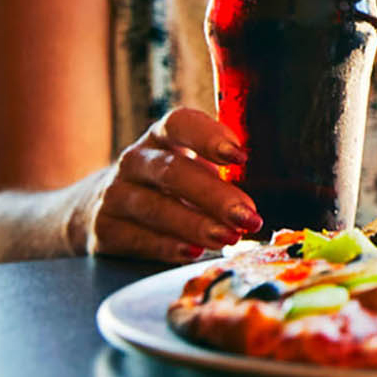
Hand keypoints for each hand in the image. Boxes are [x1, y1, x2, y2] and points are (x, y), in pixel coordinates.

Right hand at [74, 108, 261, 261]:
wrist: (101, 209)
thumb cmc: (169, 185)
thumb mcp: (190, 164)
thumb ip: (220, 168)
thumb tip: (274, 189)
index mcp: (161, 136)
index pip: (180, 124)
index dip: (209, 137)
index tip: (240, 157)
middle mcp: (135, 160)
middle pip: (173, 172)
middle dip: (214, 195)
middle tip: (247, 215)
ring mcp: (115, 194)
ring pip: (156, 207)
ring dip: (196, 224)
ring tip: (229, 237)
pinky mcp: (104, 229)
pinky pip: (137, 238)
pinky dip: (167, 247)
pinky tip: (193, 252)